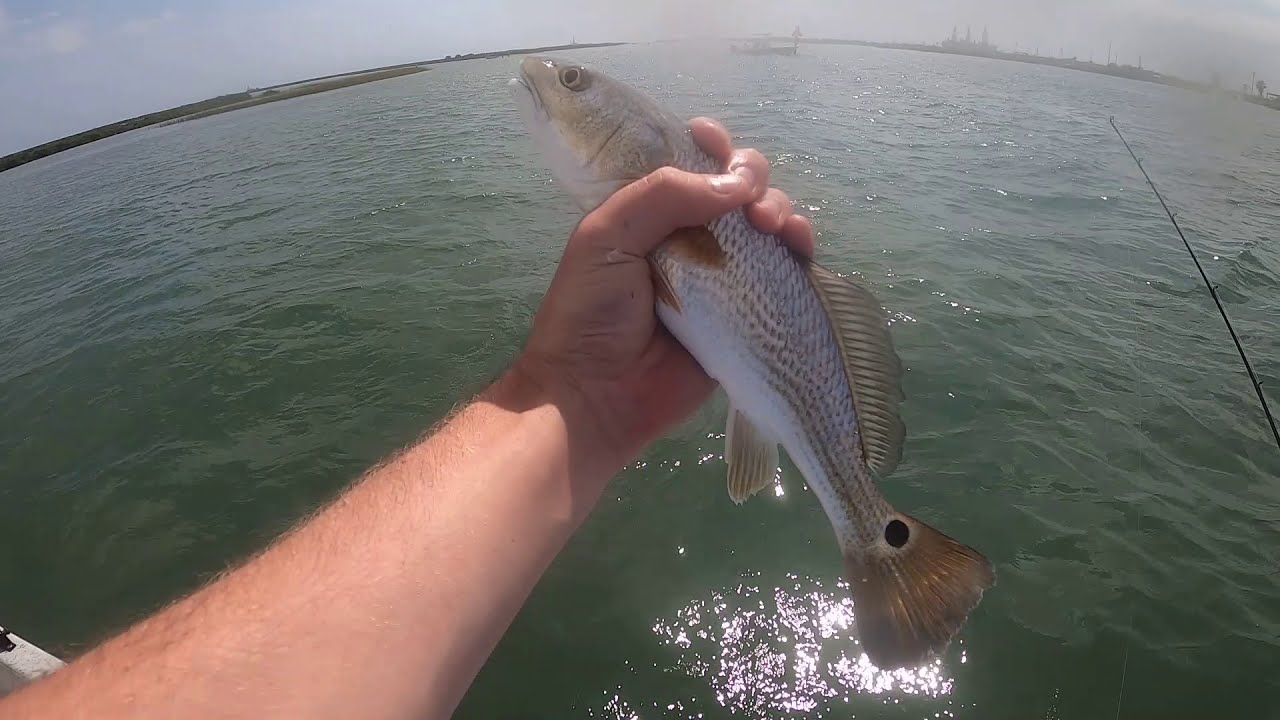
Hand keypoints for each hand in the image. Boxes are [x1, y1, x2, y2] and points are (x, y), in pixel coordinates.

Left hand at [515, 117, 814, 463]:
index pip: (690, 164)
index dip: (710, 146)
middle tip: (750, 203)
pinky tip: (800, 247)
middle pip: (738, 188)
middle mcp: (690, 238)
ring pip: (767, 227)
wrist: (597, 396)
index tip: (715, 145)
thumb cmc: (590, 312)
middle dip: (752, 177)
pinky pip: (785, 277)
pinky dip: (800, 254)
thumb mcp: (607, 236)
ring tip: (773, 226)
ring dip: (780, 210)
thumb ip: (664, 195)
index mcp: (650, 214)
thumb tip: (737, 184)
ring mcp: (722, 277)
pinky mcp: (748, 316)